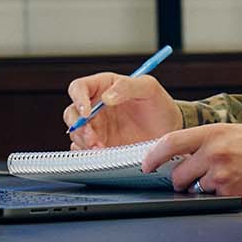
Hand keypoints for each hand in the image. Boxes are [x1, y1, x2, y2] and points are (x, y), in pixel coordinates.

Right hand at [64, 72, 179, 148]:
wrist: (169, 130)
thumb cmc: (159, 105)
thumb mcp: (149, 88)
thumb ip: (127, 87)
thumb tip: (106, 97)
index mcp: (103, 87)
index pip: (79, 87)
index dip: (78, 98)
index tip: (87, 112)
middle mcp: (95, 107)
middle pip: (71, 114)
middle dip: (79, 127)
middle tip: (93, 138)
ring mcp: (97, 128)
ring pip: (76, 134)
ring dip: (84, 143)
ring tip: (102, 149)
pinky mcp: (100, 145)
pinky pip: (84, 151)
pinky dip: (88, 154)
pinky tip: (102, 155)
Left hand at [141, 124, 241, 205]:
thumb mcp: (233, 132)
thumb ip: (206, 139)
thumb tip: (179, 152)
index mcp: (214, 132)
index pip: (171, 141)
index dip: (153, 155)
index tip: (146, 164)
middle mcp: (214, 152)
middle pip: (177, 173)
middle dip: (180, 180)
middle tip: (194, 177)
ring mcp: (221, 174)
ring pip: (192, 189)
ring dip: (200, 189)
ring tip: (224, 179)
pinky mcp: (229, 193)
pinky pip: (210, 199)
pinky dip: (217, 196)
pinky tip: (234, 186)